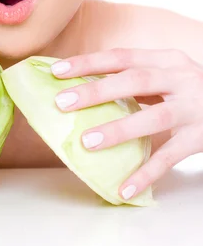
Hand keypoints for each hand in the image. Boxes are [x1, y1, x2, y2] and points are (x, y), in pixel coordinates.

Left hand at [51, 48, 202, 200]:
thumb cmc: (190, 92)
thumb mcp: (168, 76)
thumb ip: (136, 80)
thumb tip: (84, 89)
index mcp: (166, 60)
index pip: (122, 56)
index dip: (88, 62)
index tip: (57, 70)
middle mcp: (181, 79)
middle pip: (135, 80)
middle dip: (96, 90)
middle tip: (62, 102)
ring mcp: (193, 108)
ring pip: (154, 117)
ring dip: (119, 129)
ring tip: (87, 142)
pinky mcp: (201, 137)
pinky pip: (171, 157)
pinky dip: (146, 173)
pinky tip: (123, 189)